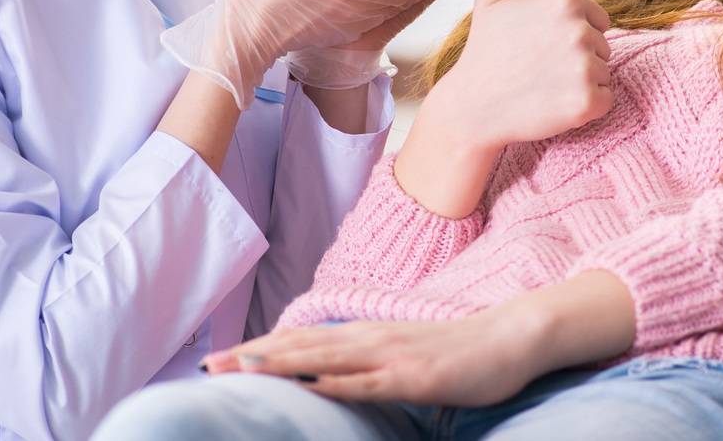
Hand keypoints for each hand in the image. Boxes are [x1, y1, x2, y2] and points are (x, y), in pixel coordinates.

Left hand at [200, 311, 543, 406]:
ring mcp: (391, 356)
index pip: (302, 343)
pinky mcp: (413, 377)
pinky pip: (366, 383)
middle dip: (254, 357)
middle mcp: (371, 339)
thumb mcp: (405, 356)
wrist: (511, 338)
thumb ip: (370, 363)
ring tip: (242, 369)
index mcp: (366, 335)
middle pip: (301, 348)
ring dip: (281, 364)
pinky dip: (334, 384)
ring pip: (325, 360)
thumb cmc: (460, 352)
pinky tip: (308, 386)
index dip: (260, 351)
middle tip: (211, 366)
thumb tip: (334, 375)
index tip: (221, 360)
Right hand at [419, 0, 613, 151]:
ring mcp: (586, 67)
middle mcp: (580, 30)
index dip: (570, 35)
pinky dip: (587, 107)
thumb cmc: (484, 52)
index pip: (597, 19)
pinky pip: (607, 100)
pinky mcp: (589, 102)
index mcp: (566, 1)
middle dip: (577, 59)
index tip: (541, 47)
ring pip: (605, 72)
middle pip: (602, 46)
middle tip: (539, 69)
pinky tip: (555, 105)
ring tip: (545, 86)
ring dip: (582, 83)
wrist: (472, 109)